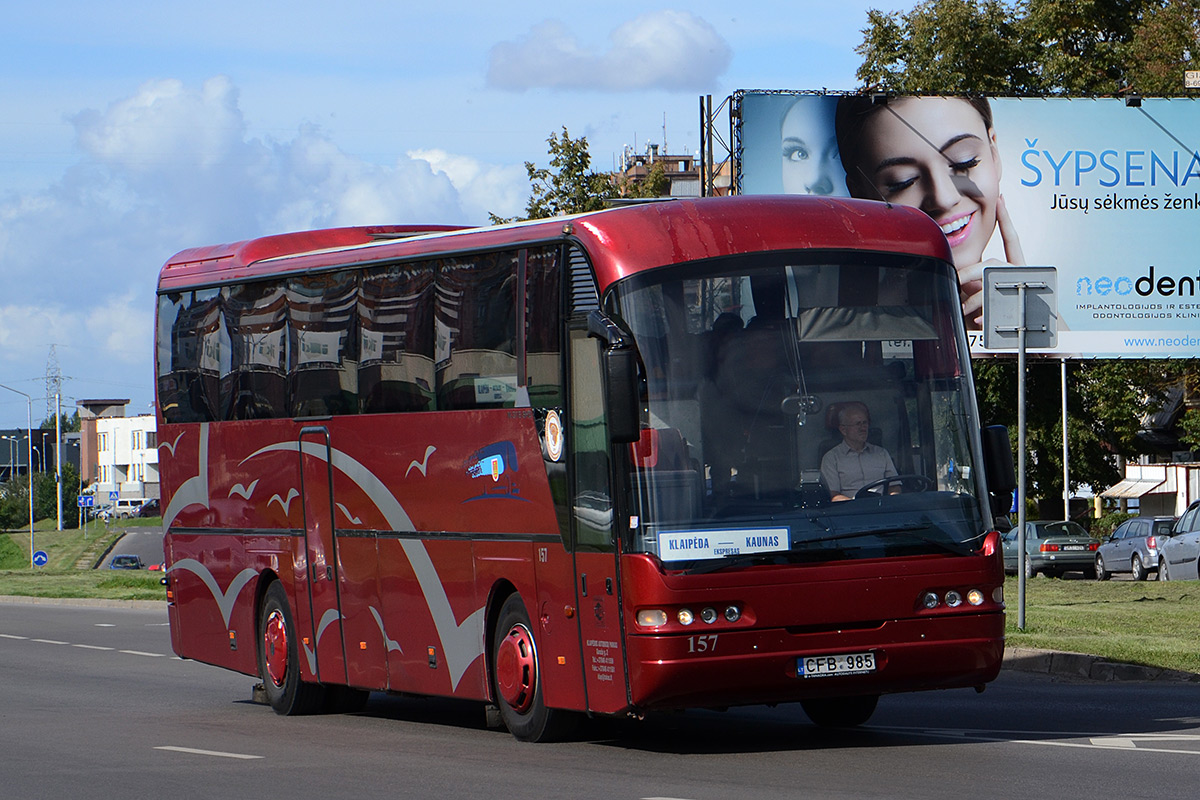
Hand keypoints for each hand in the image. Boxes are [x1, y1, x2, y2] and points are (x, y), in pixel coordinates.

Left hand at [958, 195, 1024, 328]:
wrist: (1045, 344)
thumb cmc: (1019, 323)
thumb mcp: (993, 301)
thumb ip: (979, 290)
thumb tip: (958, 284)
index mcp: (1019, 270)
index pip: (1013, 240)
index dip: (1007, 219)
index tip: (1001, 200)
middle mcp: (1026, 275)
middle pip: (992, 263)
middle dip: (969, 271)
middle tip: (956, 281)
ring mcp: (1027, 289)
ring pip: (992, 284)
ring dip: (974, 298)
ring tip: (965, 311)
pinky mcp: (1027, 307)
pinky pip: (1000, 305)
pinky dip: (985, 314)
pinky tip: (979, 321)